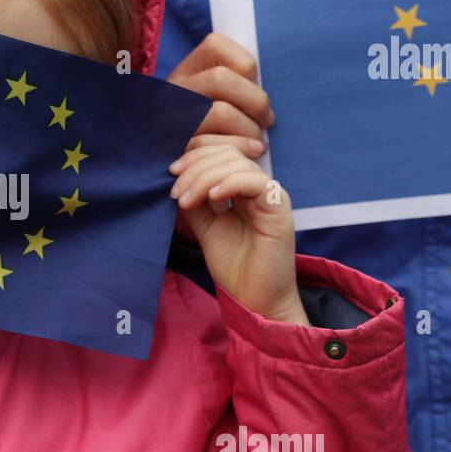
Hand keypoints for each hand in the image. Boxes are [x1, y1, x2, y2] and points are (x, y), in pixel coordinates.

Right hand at [166, 32, 273, 158]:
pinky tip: (250, 151)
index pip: (215, 46)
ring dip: (250, 129)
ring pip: (219, 112)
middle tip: (266, 121)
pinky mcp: (176, 146)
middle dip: (256, 101)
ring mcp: (171, 117)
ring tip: (258, 141)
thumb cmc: (214, 125)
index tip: (254, 85)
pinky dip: (240, 147)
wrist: (178, 154)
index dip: (246, 67)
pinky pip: (210, 144)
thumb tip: (263, 91)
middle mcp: (174, 88)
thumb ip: (237, 83)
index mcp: (187, 68)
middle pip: (220, 78)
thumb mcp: (218, 94)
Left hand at [169, 145, 307, 325]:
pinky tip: (212, 198)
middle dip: (195, 167)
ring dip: (204, 177)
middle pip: (226, 153)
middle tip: (176, 192)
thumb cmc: (233, 266)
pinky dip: (229, 183)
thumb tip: (176, 177)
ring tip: (186, 201)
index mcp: (242, 188)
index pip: (220, 153)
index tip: (171, 173)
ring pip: (237, 164)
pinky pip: (255, 182)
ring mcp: (270, 195)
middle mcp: (258, 187)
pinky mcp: (278, 208)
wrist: (254, 298)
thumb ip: (195, 202)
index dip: (195, 156)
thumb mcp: (204, 227)